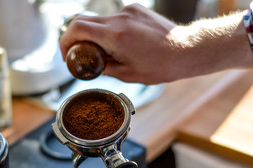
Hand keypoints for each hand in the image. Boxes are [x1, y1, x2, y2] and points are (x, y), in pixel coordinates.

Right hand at [60, 4, 176, 83]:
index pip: (77, 29)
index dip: (65, 42)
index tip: (67, 55)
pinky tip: (122, 43)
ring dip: (95, 35)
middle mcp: (120, 19)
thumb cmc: (162, 66)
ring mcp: (128, 11)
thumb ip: (104, 67)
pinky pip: (113, 18)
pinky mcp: (135, 9)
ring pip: (98, 20)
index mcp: (116, 37)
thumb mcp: (128, 74)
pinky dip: (110, 30)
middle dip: (76, 38)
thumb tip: (92, 65)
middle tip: (80, 54)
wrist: (187, 50)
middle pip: (83, 21)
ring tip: (107, 52)